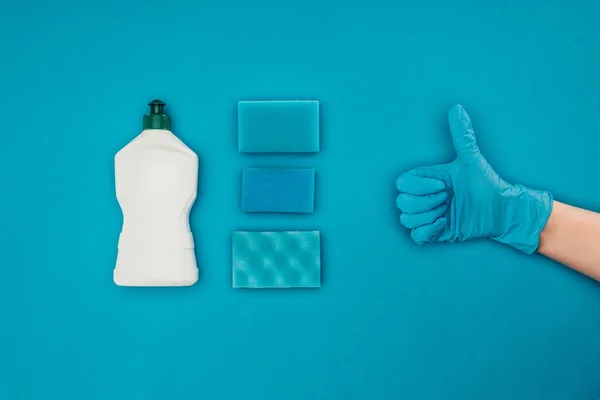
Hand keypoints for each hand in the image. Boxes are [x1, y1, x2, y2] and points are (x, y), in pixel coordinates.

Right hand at [396, 105, 552, 253]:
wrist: (502, 212)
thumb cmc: (487, 184)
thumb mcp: (472, 160)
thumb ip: (462, 136)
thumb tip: (457, 109)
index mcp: (428, 179)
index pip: (403, 183)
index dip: (419, 186)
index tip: (442, 186)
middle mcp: (424, 196)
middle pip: (401, 202)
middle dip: (425, 203)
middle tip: (446, 199)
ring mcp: (427, 215)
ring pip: (406, 219)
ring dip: (427, 217)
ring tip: (446, 213)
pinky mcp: (433, 232)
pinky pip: (415, 236)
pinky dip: (428, 232)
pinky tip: (445, 225)